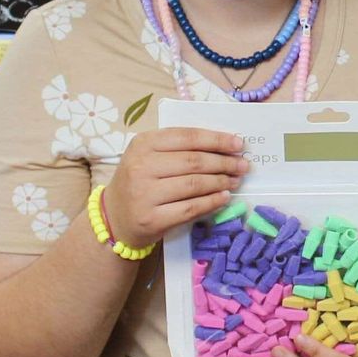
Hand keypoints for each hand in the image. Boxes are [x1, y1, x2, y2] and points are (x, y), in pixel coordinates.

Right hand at [102, 127, 247, 248]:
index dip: (216, 139)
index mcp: (143, 144)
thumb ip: (179, 148)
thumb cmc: (139, 182)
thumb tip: (223, 145)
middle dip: (224, 162)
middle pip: (194, 161)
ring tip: (236, 180)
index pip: (187, 137)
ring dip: (221, 182)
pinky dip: (212, 202)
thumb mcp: (149, 156)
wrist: (114, 219)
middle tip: (243, 165)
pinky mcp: (152, 219)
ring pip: (194, 184)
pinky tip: (224, 197)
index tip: (238, 144)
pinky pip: (190, 208)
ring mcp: (145, 194)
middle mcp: (141, 166)